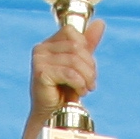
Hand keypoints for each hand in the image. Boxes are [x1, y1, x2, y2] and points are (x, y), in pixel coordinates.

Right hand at [22, 19, 102, 138]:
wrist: (52, 115)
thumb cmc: (64, 91)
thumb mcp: (80, 65)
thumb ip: (88, 44)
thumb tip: (100, 23)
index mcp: (49, 43)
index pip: (72, 32)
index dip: (86, 49)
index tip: (89, 67)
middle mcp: (41, 49)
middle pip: (75, 46)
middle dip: (89, 65)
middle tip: (91, 82)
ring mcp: (39, 60)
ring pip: (74, 60)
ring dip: (86, 76)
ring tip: (87, 88)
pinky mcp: (41, 73)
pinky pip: (69, 73)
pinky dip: (79, 83)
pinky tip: (80, 91)